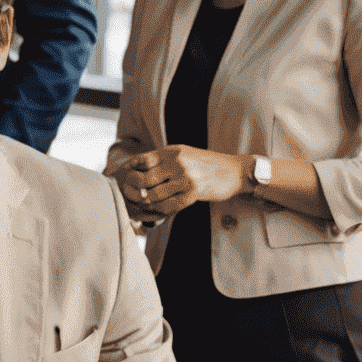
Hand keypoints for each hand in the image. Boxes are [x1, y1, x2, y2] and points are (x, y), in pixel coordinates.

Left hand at [114, 146, 248, 219]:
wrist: (234, 171)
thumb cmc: (203, 163)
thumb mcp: (182, 153)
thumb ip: (160, 158)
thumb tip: (133, 166)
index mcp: (171, 151)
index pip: (141, 161)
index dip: (131, 172)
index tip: (128, 180)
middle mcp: (176, 163)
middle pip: (143, 180)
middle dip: (133, 190)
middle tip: (131, 196)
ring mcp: (185, 178)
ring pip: (153, 195)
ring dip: (144, 203)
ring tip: (142, 204)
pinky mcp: (193, 194)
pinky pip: (168, 206)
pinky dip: (158, 209)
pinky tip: (157, 209)